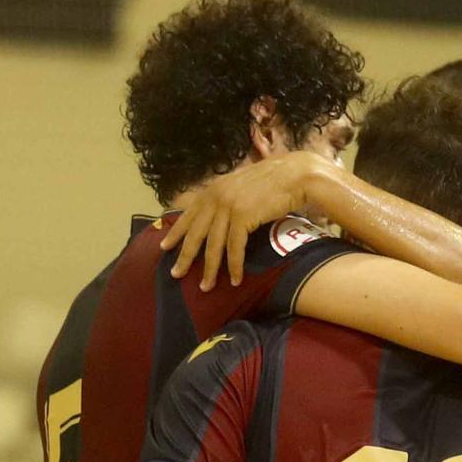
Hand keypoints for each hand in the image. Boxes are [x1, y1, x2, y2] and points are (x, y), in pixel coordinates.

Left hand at [157, 153, 324, 290]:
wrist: (296, 174)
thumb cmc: (275, 180)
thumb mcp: (242, 186)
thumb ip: (228, 198)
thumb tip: (221, 214)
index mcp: (214, 189)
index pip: (189, 213)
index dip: (176, 231)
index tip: (165, 246)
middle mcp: (216, 196)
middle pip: (195, 233)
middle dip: (184, 256)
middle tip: (176, 274)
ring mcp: (228, 206)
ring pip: (213, 245)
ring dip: (210, 269)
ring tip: (205, 287)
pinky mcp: (242, 216)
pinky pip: (234, 248)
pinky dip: (234, 266)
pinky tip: (235, 280)